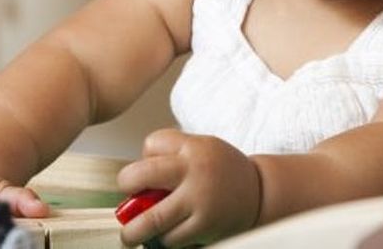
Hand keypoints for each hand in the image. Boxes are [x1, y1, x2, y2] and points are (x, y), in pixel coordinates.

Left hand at [116, 129, 260, 246]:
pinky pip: (171, 239)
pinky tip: (165, 236)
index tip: (141, 175)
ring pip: (152, 219)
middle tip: (123, 208)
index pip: (151, 144)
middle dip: (125, 188)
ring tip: (132, 235)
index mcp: (192, 147)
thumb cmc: (220, 170)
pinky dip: (162, 241)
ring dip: (136, 230)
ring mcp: (199, 201)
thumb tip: (135, 184)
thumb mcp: (199, 147)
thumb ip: (169, 155)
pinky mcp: (205, 227)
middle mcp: (194, 171)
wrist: (259, 193)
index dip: (142, 157)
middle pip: (140, 176)